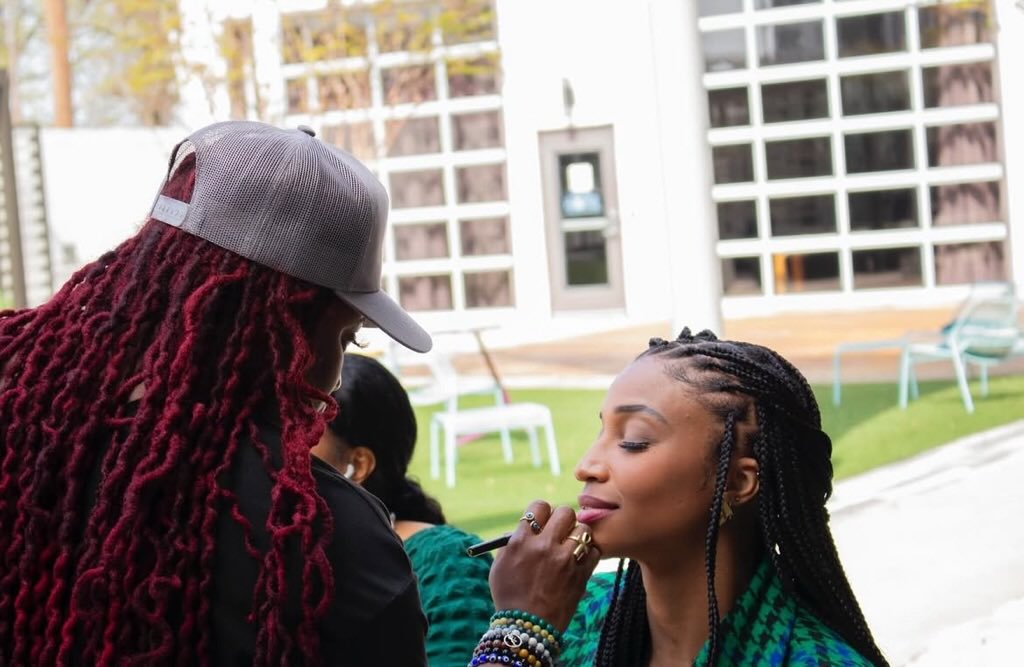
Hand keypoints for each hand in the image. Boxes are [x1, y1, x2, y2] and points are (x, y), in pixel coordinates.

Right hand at [488, 500, 601, 631]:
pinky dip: (588, 553)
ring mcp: (565, 561)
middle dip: (563, 518)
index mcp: (521, 541)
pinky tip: (579, 561)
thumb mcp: (500, 566)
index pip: (538, 506)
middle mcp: (544, 547)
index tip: (542, 520)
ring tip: (571, 547)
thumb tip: (528, 526)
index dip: (541, 511)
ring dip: (578, 535)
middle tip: (560, 530)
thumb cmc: (510, 596)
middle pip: (565, 512)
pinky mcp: (581, 575)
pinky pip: (594, 551)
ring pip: (583, 529)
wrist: (527, 628)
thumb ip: (513, 542)